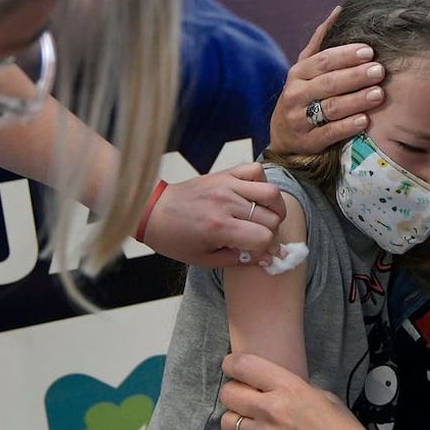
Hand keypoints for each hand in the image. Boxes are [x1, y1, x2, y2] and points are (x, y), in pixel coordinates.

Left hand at [141, 164, 286, 267]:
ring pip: (271, 192)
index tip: (260, 252)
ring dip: (276, 208)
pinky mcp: (224, 174)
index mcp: (219, 228)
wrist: (153, 211)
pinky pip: (256, 170)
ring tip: (266, 216)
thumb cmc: (175, 239)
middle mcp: (226, 203)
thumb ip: (238, 259)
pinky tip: (254, 196)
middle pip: (271, 218)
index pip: (264, 237)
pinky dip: (262, 182)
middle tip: (261, 237)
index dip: (266, 248)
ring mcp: (227, 185)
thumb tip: (267, 258)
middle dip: (272, 232)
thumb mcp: (204, 259)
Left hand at [219, 353, 425, 429]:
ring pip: (227, 420)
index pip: (243, 365)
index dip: (231, 364)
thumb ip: (291, 388)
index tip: (231, 366)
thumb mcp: (321, 396)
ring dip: (234, 418)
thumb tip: (269, 384)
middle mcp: (273, 410)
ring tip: (249, 422)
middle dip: (233, 392)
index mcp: (290, 388)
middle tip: (242, 396)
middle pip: (228, 393)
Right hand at [269, 7, 386, 154]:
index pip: (323, 61)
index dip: (346, 55)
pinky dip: (347, 127)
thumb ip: (321, 43)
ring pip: (329, 107)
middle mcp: (295, 95)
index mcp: (298, 73)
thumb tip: (339, 11)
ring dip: (356, 100)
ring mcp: (299, 119)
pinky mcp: (307, 142)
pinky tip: (365, 121)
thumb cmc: (303, 96)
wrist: (284, 136)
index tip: (369, 51)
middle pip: (328, 83)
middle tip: (379, 71)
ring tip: (378, 94)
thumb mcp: (306, 69)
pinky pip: (328, 133)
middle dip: (355, 76)